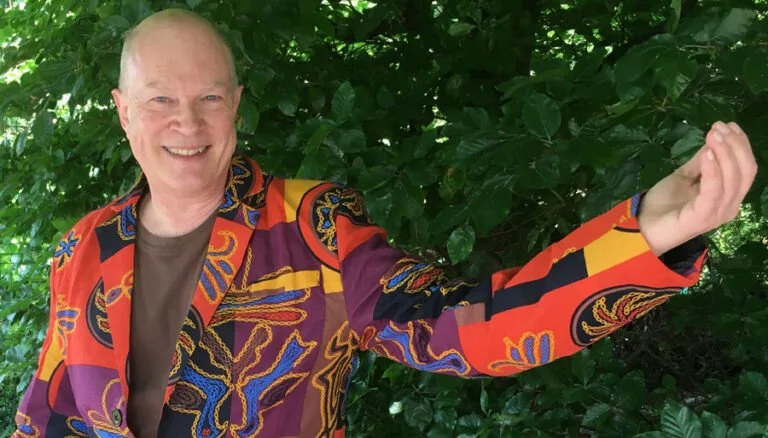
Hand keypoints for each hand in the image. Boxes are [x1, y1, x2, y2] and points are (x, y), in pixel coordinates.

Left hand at [637, 121, 757, 255]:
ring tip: (713, 134)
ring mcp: (717, 213)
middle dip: (735, 145)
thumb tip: (714, 140)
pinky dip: (713, 171)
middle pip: (745, 171)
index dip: (741, 145)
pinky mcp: (702, 217)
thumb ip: (700, 162)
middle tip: (719, 126)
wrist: (642, 228)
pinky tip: (708, 154)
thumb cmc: (664, 204)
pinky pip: (714, 192)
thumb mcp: (684, 176)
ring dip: (725, 152)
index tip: (729, 124)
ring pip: (733, 179)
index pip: (746, 168)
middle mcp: (729, 205)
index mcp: (728, 196)